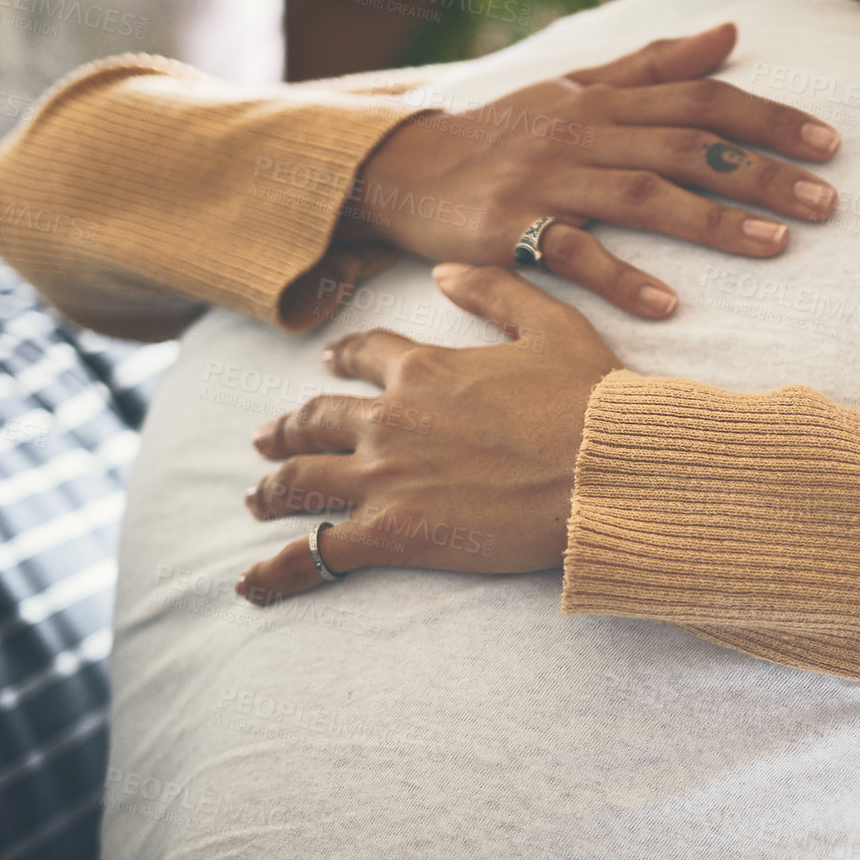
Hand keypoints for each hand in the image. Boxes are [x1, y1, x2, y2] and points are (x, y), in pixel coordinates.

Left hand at [236, 268, 615, 602]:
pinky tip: (251, 585)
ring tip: (256, 500)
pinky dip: (278, 570)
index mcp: (426, 369)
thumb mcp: (553, 325)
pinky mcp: (394, 533)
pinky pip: (319, 553)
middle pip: (316, 420)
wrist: (608, 473)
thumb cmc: (593, 402)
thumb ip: (494, 292)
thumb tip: (441, 274)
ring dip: (271, 489)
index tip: (328, 364)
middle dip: (287, 429)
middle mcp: (391, 420)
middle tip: (266, 439)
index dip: (342, 358)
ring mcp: (385, 478)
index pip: (365, 355)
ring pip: (301, 481)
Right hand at [338, 22, 841, 319]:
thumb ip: (655, 66)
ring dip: (712, 221)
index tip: (829, 146)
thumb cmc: (504, 133)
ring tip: (775, 246)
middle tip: (826, 204)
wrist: (404, 169)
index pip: (701, 101)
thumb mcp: (576, 87)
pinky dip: (621, 277)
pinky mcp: (510, 228)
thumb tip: (730, 34)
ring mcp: (547, 180)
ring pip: (642, 194)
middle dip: (762, 173)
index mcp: (605, 99)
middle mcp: (583, 132)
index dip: (769, 120)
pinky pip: (572, 253)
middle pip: (687, 146)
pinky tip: (668, 305)